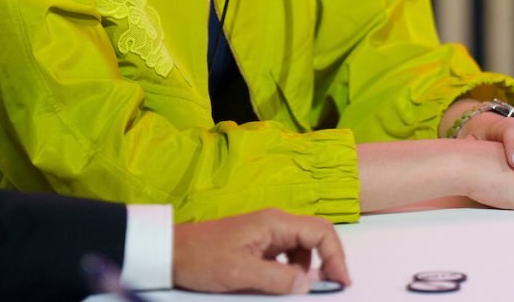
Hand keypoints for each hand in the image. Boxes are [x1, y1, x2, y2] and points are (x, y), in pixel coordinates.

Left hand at [172, 208, 350, 294]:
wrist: (173, 253)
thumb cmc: (202, 258)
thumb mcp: (240, 273)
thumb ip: (277, 280)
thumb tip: (309, 284)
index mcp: (274, 223)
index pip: (321, 232)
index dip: (336, 257)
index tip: (340, 283)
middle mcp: (274, 224)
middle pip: (315, 237)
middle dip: (327, 262)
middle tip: (328, 289)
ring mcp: (266, 234)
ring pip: (302, 249)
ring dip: (308, 270)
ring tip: (301, 291)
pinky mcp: (258, 246)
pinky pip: (285, 257)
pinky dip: (291, 272)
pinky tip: (282, 286)